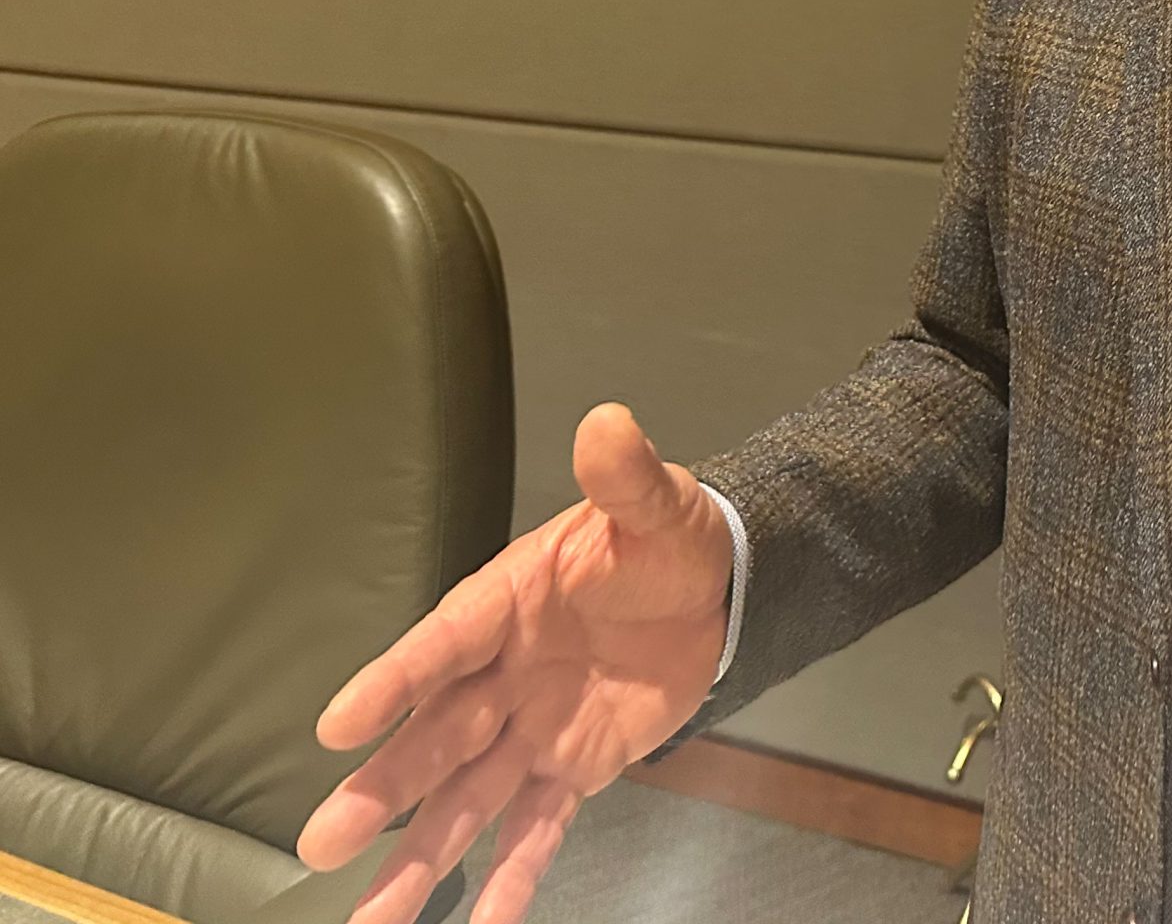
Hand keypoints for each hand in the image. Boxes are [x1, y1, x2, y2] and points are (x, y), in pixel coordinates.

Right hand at [296, 402, 733, 923]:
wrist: (720, 589)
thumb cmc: (668, 540)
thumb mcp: (654, 503)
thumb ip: (625, 476)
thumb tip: (609, 423)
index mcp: (506, 602)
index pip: (444, 643)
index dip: (394, 681)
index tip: (337, 724)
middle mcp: (503, 674)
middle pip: (434, 737)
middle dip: (383, 789)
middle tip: (324, 843)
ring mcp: (531, 728)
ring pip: (466, 800)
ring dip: (421, 855)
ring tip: (371, 917)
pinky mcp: (572, 769)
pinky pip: (536, 829)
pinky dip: (511, 878)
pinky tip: (482, 923)